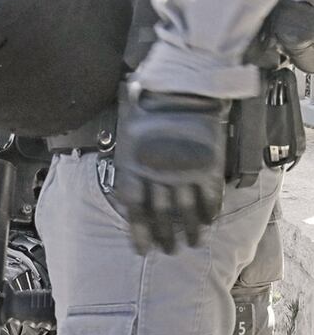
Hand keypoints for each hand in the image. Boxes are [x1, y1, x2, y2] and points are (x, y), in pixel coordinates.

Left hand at [114, 89, 228, 254]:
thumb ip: (125, 160)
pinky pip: (210, 195)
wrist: (179, 85)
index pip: (135, 211)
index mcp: (133, 169)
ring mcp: (184, 171)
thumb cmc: (145, 105)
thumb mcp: (124, 134)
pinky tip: (210, 221)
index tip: (143, 249)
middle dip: (166, 236)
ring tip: (192, 243)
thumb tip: (123, 182)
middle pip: (161, 216)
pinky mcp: (207, 165)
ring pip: (186, 211)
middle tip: (170, 250)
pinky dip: (210, 210)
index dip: (139, 233)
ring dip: (190, 230)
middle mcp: (157, 176)